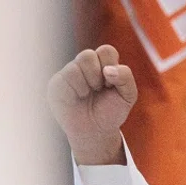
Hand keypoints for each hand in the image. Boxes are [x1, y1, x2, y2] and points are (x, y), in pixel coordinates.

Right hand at [47, 45, 137, 164]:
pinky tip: (78, 98)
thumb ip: (126, 77)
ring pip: (77, 64)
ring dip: (88, 82)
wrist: (96, 132)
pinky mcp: (57, 83)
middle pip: (88, 55)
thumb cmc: (110, 112)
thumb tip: (108, 70)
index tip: (111, 85)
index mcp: (102, 64)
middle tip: (99, 90)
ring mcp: (69, 73)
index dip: (111, 67)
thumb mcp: (128, 96)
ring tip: (88, 95)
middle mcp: (84, 65)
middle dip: (98, 75)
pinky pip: (66, 77)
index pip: (106, 51)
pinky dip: (76, 89)